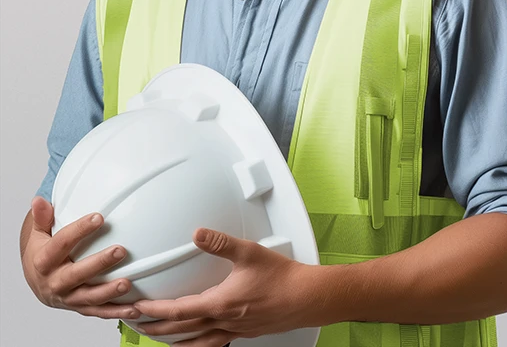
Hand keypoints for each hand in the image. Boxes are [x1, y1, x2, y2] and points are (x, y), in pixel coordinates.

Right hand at [22, 196, 139, 319]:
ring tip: (128, 283)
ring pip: (89, 297)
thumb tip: (39, 201)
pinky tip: (134, 308)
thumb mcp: (38, 233)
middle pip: (76, 274)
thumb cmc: (42, 252)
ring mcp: (68, 298)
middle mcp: (55, 282)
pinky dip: (116, 313)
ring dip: (109, 292)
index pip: (62, 243)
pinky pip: (99, 312)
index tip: (99, 217)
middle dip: (98, 263)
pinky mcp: (80, 307)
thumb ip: (42, 217)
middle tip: (120, 251)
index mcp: (44, 261)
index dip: (79, 230)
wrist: (37, 282)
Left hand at [134, 227, 324, 345]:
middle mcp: (224, 322)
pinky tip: (197, 342)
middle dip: (157, 329)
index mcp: (220, 303)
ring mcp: (234, 330)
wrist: (306, 298)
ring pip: (197, 343)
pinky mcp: (245, 332)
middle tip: (138, 326)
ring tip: (159, 339)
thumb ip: (220, 243)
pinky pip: (214, 344)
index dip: (155, 311)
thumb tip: (198, 233)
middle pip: (182, 331)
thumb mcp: (249, 252)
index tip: (138, 309)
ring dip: (174, 341)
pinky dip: (198, 345)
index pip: (179, 311)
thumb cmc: (281, 277)